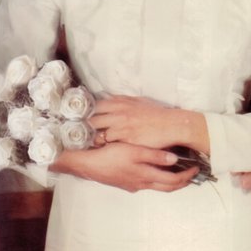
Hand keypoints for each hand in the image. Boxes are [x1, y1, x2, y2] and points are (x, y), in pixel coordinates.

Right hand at [53, 142, 198, 192]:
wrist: (86, 164)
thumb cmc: (109, 156)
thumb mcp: (134, 152)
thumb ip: (154, 156)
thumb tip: (174, 159)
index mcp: (146, 177)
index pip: (173, 181)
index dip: (187, 176)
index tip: (197, 168)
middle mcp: (141, 184)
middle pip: (168, 186)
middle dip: (182, 181)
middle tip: (193, 172)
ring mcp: (133, 185)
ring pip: (157, 185)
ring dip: (170, 180)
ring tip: (179, 171)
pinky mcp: (125, 183)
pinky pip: (147, 182)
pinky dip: (157, 178)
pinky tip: (155, 170)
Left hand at [90, 95, 207, 152]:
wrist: (172, 125)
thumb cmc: (157, 114)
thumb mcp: (139, 101)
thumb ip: (123, 101)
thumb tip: (110, 99)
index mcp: (120, 102)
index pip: (94, 106)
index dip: (86, 114)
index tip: (80, 120)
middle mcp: (118, 113)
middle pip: (91, 120)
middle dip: (84, 127)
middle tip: (78, 134)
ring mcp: (121, 127)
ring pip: (97, 134)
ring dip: (91, 140)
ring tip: (86, 145)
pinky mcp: (126, 140)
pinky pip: (108, 145)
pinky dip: (103, 148)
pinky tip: (101, 151)